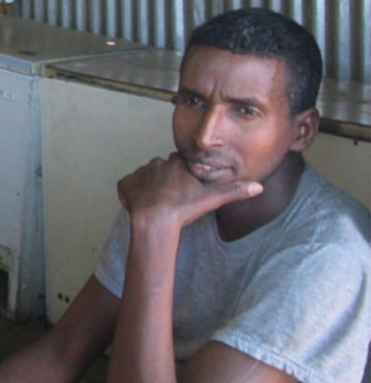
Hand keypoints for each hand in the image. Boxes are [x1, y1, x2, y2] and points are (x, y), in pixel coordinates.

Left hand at [117, 153, 261, 229]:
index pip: (180, 164)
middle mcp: (156, 163)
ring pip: (145, 178)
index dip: (183, 177)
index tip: (185, 190)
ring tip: (157, 206)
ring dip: (149, 189)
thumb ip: (234, 191)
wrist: (155, 220)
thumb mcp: (212, 198)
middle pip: (162, 171)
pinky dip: (132, 195)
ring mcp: (139, 173)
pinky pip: (127, 187)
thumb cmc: (183, 208)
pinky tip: (141, 207)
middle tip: (171, 200)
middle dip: (166, 182)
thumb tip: (258, 187)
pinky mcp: (124, 184)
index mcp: (176, 163)